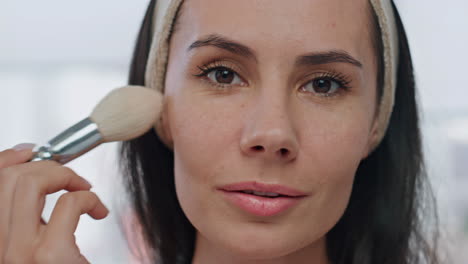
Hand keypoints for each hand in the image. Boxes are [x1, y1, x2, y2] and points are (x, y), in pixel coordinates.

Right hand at [0, 144, 108, 263]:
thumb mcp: (32, 243)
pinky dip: (90, 198)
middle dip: (46, 166)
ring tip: (83, 189)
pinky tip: (98, 211)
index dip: (9, 158)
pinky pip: (69, 202)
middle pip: (10, 178)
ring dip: (65, 176)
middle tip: (70, 178)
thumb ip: (25, 214)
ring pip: (30, 183)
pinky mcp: (51, 255)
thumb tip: (26, 162)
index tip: (31, 151)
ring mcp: (19, 253)